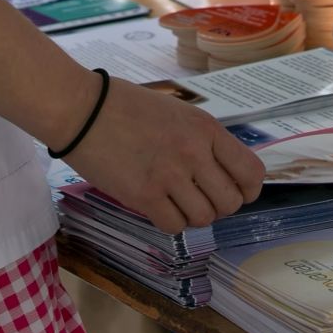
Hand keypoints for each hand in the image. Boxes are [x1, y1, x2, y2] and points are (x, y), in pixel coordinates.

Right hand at [67, 77, 265, 231]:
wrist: (82, 109)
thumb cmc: (125, 106)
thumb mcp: (177, 112)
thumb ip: (201, 140)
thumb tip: (220, 172)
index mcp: (205, 128)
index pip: (251, 172)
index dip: (247, 190)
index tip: (235, 192)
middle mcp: (194, 152)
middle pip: (230, 202)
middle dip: (217, 205)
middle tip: (197, 197)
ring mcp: (170, 175)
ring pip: (204, 218)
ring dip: (191, 215)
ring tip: (174, 199)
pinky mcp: (144, 195)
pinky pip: (174, 226)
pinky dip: (168, 221)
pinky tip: (156, 205)